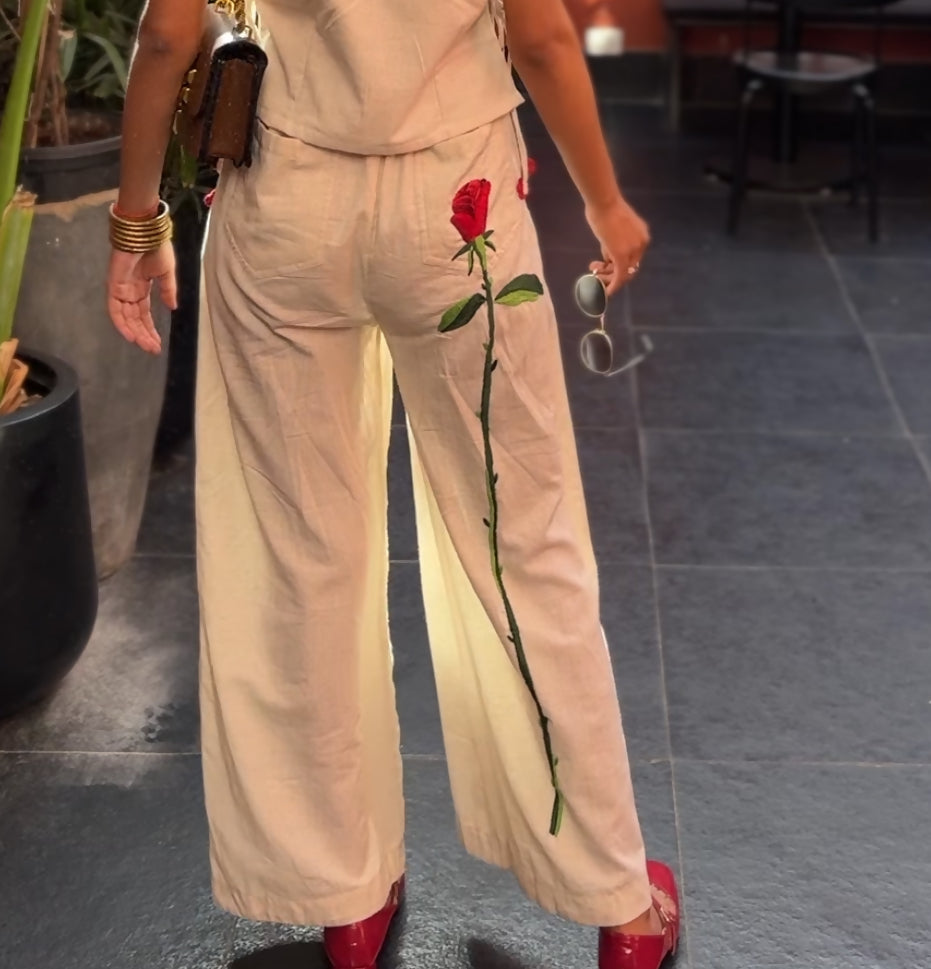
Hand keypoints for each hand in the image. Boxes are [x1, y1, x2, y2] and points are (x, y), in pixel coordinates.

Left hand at [106, 240, 176, 354]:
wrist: (145, 233)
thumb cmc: (156, 248)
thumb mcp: (167, 273)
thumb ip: (168, 291)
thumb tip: (172, 308)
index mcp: (142, 288)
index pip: (144, 314)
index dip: (150, 329)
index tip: (158, 344)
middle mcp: (130, 291)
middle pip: (135, 319)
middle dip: (144, 335)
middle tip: (153, 349)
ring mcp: (121, 289)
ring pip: (125, 317)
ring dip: (135, 332)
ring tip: (146, 346)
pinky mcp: (114, 286)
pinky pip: (115, 309)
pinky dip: (121, 323)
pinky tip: (131, 335)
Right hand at [584, 196, 650, 295]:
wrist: (603, 202)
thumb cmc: (605, 210)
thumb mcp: (614, 229)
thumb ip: (613, 244)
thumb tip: (608, 259)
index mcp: (642, 236)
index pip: (633, 258)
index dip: (618, 264)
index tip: (603, 264)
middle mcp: (642, 244)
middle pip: (630, 267)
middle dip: (612, 273)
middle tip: (595, 270)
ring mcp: (633, 251)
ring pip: (623, 273)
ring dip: (607, 277)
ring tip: (592, 270)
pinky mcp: (622, 256)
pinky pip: (620, 277)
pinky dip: (613, 286)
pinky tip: (605, 291)